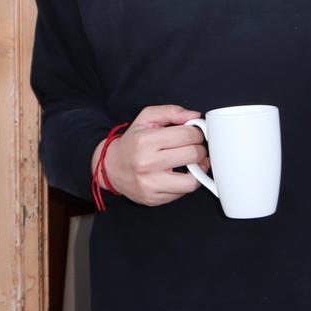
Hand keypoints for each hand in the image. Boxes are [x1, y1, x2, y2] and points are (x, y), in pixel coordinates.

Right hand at [93, 105, 208, 207]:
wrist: (111, 167)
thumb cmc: (132, 142)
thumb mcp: (146, 118)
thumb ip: (170, 112)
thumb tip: (194, 115)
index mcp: (146, 141)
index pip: (187, 135)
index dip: (197, 133)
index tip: (195, 134)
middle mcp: (147, 164)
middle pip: (193, 155)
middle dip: (199, 149)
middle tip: (194, 147)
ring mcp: (150, 184)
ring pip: (192, 181)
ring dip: (197, 170)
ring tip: (193, 163)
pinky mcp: (153, 199)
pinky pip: (182, 193)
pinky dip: (186, 183)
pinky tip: (180, 174)